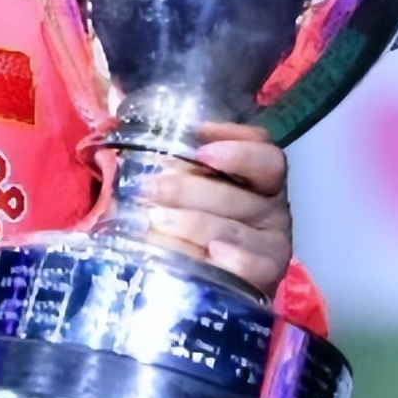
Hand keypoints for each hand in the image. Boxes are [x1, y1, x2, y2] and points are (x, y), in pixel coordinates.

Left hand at [146, 122, 290, 295]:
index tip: (199, 146)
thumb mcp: (185, 185)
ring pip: (235, 227)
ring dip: (194, 223)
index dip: (237, 147)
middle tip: (151, 188)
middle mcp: (272, 208)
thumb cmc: (192, 220)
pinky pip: (252, 266)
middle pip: (239, 192)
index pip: (264, 154)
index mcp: (259, 179)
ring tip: (157, 221)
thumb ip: (170, 157)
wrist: (204, 279)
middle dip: (190, 189)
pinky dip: (233, 258)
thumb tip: (124, 118)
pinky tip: (211, 252)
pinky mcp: (266, 277)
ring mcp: (272, 243)